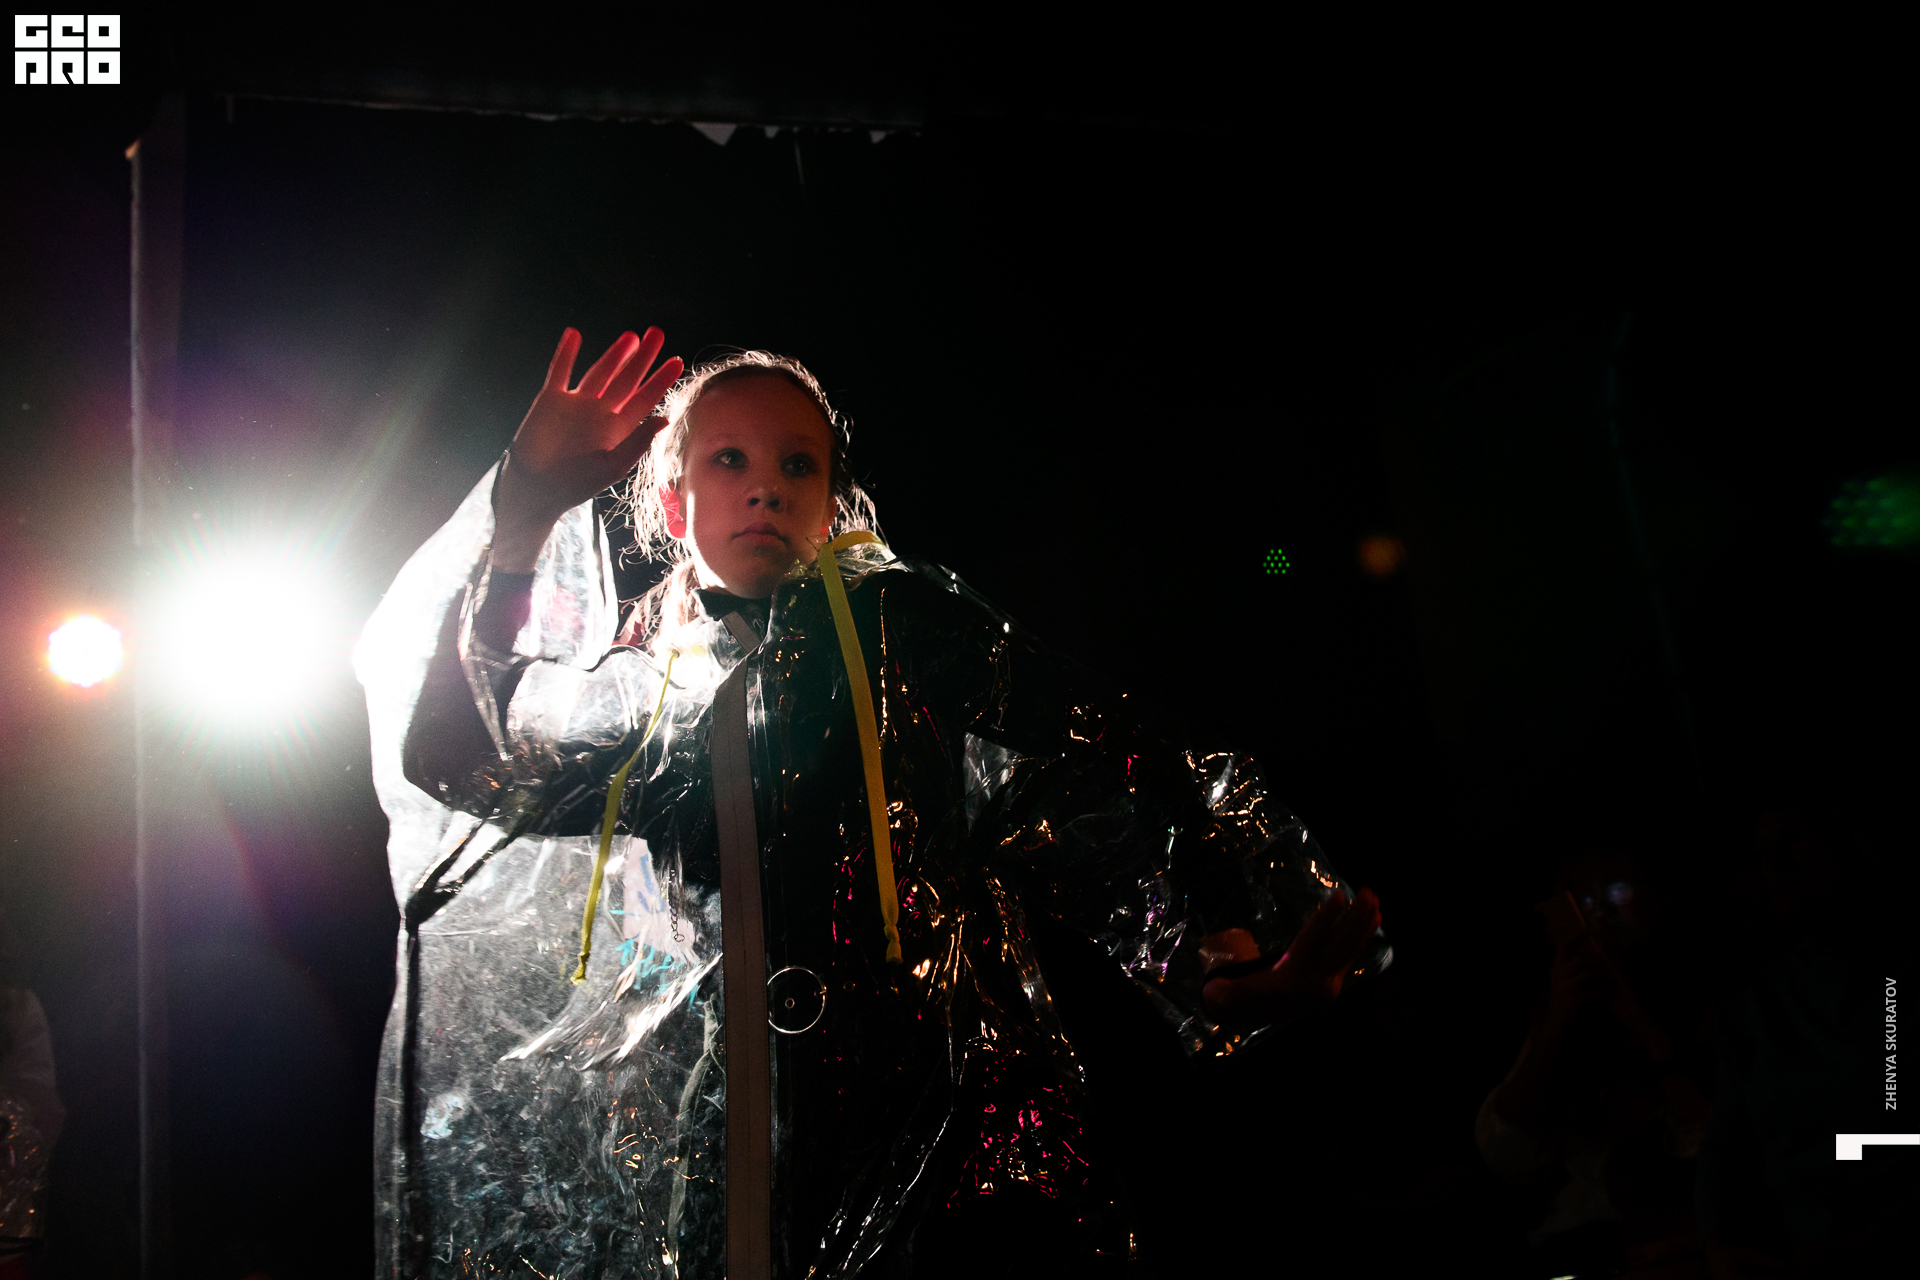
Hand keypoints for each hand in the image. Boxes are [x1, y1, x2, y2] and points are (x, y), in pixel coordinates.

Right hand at [492, 327, 682, 570]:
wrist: (536, 488)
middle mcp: (600, 413)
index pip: (645, 399)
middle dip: (642, 358)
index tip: (676, 362)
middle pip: (626, 379)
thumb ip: (637, 442)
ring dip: (614, 354)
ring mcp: (576, 404)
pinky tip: (573, 335)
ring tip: (630, 336)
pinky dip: (565, 353)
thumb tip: (664, 418)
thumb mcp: (612, 466)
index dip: (660, 380)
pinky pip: (560, 371)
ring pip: (599, 371)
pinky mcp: (551, 400)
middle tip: (656, 333)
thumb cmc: (576, 484)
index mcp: (618, 429)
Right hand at [1201, 888, 1381, 1025]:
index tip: (1339, 896)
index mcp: (1290, 980)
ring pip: (1349, 951)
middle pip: (1339, 946)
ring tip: (1375, 900)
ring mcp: (1327, 985)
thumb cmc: (1239, 994)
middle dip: (1354, 919)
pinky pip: (1350, 956)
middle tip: (1367, 893)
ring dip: (1364, 925)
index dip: (1326, 918)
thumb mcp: (1227, 993)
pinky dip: (1362, 937)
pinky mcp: (1333, 983)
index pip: (1312, 943)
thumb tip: (1218, 984)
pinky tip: (1373, 919)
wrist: (1254, 1016)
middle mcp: (1314, 984)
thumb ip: (1224, 990)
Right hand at [1542, 930, 1613, 1037]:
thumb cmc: (1562, 999)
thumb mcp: (1560, 979)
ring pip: (1589, 973)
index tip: (1588, 929)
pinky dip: (1606, 992)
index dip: (1575, 936)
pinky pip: (1595, 992)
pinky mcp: (1574, 1000)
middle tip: (1610, 961)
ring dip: (1604, 975)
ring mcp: (1566, 987)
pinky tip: (1613, 994)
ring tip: (1613, 977)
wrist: (1556, 1021)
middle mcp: (1559, 974)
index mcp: (1556, 967)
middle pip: (1581, 958)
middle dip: (1598, 960)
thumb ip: (1567, 966)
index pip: (1563, 946)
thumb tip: (1581, 951)